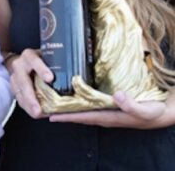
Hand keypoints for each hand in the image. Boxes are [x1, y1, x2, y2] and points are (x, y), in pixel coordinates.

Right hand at [7, 49, 52, 118]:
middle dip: (31, 96)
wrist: (22, 61)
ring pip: (19, 92)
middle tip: (38, 109)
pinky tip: (36, 113)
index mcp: (29, 56)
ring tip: (37, 114)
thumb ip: (58, 64)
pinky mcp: (14, 87)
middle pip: (23, 81)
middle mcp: (19, 66)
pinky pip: (19, 99)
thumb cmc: (40, 60)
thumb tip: (77, 77)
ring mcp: (14, 77)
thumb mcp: (48, 57)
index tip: (50, 78)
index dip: (41, 69)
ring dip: (28, 105)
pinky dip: (27, 107)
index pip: (33, 60)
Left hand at [49, 90, 172, 128]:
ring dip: (69, 104)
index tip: (50, 115)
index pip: (83, 116)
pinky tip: (73, 91)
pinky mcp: (111, 103)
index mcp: (109, 116)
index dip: (66, 116)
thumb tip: (116, 96)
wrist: (164, 111)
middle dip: (62, 111)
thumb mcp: (145, 110)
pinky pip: (91, 101)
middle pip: (79, 113)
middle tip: (44, 106)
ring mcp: (107, 109)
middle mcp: (105, 113)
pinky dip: (80, 97)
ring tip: (52, 97)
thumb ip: (131, 105)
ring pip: (83, 107)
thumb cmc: (154, 112)